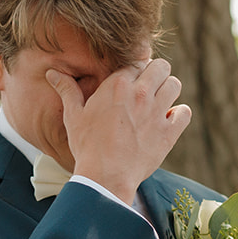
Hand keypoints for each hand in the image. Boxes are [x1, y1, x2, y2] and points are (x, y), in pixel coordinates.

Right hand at [47, 58, 190, 203]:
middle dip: (156, 74)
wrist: (105, 177)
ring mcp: (157, 112)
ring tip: (158, 103)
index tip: (132, 81)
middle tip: (148, 88)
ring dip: (168, 91)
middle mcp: (140, 93)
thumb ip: (67, 90)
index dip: (135, 71)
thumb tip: (52, 73)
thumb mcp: (73, 116)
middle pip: (161, 66)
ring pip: (175, 84)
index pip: (136, 62)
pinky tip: (169, 121)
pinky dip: (179, 115)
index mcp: (117, 85)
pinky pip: (185, 112)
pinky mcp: (168, 132)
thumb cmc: (87, 146)